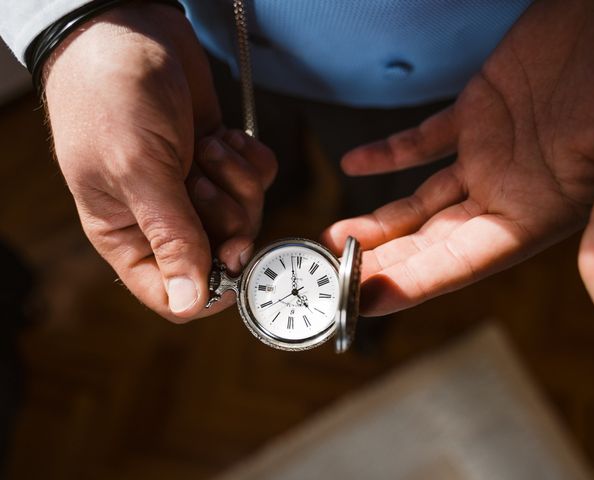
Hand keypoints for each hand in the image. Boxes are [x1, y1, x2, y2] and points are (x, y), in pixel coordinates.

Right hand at [44, 3, 275, 320]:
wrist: (130, 31)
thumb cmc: (112, 98)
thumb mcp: (137, 171)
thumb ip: (170, 237)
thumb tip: (190, 303)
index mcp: (128, 235)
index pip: (173, 295)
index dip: (209, 288)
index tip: (229, 257)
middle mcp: (163, 218)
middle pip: (222, 255)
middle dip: (226, 217)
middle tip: (201, 180)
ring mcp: (195, 189)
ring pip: (246, 217)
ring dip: (237, 182)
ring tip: (206, 147)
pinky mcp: (221, 162)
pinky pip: (258, 181)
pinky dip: (248, 160)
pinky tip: (222, 136)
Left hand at [324, 0, 593, 321]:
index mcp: (537, 212)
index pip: (462, 262)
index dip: (413, 284)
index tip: (366, 301)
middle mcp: (507, 190)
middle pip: (432, 240)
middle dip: (384, 261)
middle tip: (335, 277)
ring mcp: (488, 152)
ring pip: (421, 198)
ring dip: (379, 218)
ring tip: (336, 234)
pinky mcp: (477, 110)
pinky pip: (423, 139)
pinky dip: (389, 152)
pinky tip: (355, 163)